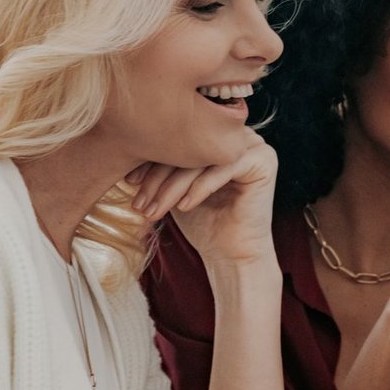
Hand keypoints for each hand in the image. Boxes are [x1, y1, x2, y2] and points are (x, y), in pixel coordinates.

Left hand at [128, 129, 277, 267]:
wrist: (230, 255)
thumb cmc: (202, 222)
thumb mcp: (174, 188)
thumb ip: (160, 164)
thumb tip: (125, 147)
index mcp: (216, 134)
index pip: (178, 139)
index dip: (151, 159)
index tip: (129, 182)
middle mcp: (236, 135)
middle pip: (190, 146)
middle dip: (160, 177)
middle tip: (140, 203)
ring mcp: (254, 145)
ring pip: (204, 158)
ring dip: (174, 186)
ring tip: (156, 210)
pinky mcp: (264, 161)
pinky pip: (224, 169)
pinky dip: (200, 188)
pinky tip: (184, 207)